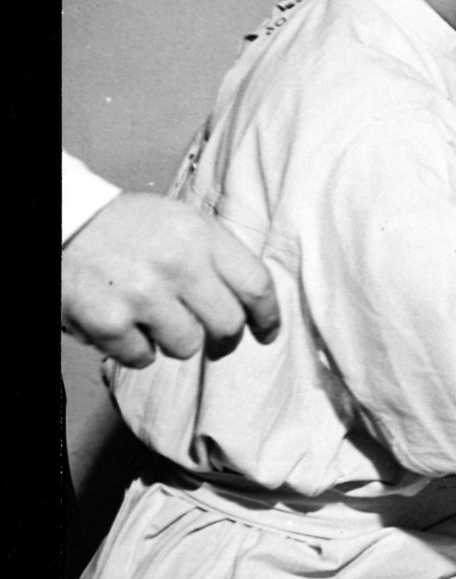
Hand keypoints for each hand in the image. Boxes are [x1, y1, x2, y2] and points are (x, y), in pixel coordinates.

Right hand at [61, 193, 279, 368]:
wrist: (65, 220)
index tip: (267, 332)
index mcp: (201, 235)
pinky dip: (136, 349)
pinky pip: (142, 358)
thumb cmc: (129, 226)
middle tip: (218, 344)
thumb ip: (218, 257)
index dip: (268, 316)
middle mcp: (177, 264)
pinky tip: (125, 325)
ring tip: (155, 320)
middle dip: (226, 340)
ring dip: (174, 341)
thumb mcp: (184, 223)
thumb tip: (252, 302)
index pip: (256, 285)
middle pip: (228, 324)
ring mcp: (142, 295)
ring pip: (187, 346)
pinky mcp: (108, 322)